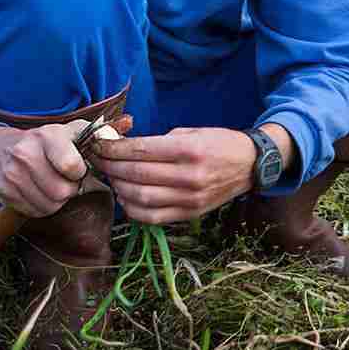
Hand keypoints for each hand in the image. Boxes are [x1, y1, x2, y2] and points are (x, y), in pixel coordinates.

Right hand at [0, 122, 92, 217]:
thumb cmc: (44, 142)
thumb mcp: (70, 131)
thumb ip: (98, 135)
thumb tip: (115, 142)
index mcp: (48, 136)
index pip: (71, 166)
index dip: (80, 173)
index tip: (77, 169)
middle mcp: (26, 153)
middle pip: (61, 192)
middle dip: (70, 190)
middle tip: (66, 181)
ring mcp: (12, 173)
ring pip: (48, 205)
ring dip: (56, 201)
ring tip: (52, 186)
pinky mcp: (3, 191)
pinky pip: (33, 211)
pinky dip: (40, 206)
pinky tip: (38, 192)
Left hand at [89, 124, 291, 223]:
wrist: (250, 165)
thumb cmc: (219, 143)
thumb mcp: (191, 132)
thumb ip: (158, 141)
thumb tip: (123, 147)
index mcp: (189, 149)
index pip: (140, 150)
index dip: (113, 148)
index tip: (99, 145)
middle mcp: (189, 175)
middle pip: (136, 174)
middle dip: (110, 166)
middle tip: (98, 160)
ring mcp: (190, 198)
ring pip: (140, 197)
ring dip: (118, 187)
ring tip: (112, 177)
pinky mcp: (190, 213)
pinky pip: (152, 217)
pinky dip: (132, 209)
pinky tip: (126, 197)